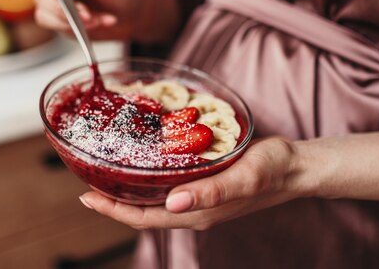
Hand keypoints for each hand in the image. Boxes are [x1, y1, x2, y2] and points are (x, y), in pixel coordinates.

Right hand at [21, 0, 162, 40]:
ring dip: (72, 20)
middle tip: (85, 13)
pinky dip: (81, 28)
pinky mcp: (61, 24)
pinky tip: (102, 22)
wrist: (133, 14)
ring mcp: (55, 6)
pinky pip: (61, 28)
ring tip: (98, 18)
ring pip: (46, 15)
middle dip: (61, 7)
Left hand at [77, 131, 378, 230]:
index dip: (111, 210)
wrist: (293, 166)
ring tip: (105, 170)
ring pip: (151, 199)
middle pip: (140, 211)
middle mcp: (192, 208)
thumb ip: (212, 192)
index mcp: (196, 212)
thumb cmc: (271, 170)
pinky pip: (167, 186)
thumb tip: (173, 202)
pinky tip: (142, 161)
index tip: (84, 195)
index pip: (142, 218)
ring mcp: (198, 198)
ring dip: (126, 189)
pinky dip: (147, 178)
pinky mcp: (204, 184)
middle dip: (110, 200)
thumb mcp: (244, 177)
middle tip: (85, 178)